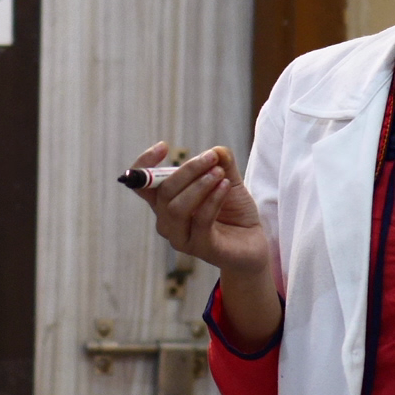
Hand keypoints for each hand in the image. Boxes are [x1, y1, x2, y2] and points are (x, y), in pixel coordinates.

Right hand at [127, 141, 270, 276]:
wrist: (253, 241)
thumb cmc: (234, 211)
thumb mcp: (228, 180)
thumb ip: (222, 163)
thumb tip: (217, 150)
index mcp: (165, 203)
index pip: (141, 184)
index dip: (144, 165)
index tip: (163, 146)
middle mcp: (167, 221)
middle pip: (164, 191)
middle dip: (188, 170)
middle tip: (212, 157)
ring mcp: (181, 237)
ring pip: (176, 208)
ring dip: (199, 185)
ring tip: (219, 173)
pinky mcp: (201, 248)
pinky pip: (200, 221)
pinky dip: (213, 199)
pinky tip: (226, 186)